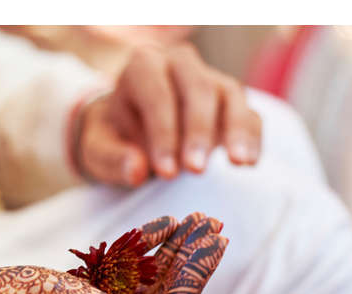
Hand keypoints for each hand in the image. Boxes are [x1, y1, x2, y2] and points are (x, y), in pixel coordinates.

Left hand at [76, 43, 260, 185]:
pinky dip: (252, 138)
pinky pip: (249, 113)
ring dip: (235, 130)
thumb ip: (112, 159)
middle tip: (196, 170)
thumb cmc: (115, 139)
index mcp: (143, 67)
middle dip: (198, 132)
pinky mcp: (231, 102)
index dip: (163, 134)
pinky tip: (250, 162)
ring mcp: (210, 80)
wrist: (133, 134)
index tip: (166, 172)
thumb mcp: (100, 150)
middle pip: (198, 89)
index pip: (158, 95)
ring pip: (230, 96)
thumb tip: (136, 170)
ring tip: (237, 163)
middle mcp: (180, 64)